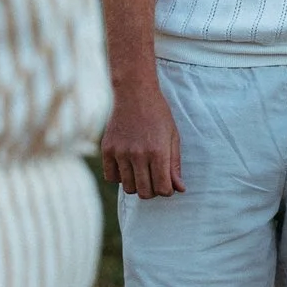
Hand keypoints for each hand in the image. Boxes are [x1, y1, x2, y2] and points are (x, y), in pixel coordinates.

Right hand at [101, 78, 183, 197]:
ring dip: (137, 184)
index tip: (167, 184)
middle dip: (153, 190)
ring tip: (142, 171)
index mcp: (158, 152)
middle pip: (145, 192)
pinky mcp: (107, 150)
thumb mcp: (172, 137)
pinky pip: (111, 177)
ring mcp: (121, 153)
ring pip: (128, 187)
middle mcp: (138, 155)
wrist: (134, 93)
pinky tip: (127, 166)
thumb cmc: (158, 114)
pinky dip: (120, 177)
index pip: (163, 189)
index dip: (167, 191)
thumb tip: (179, 189)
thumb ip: (174, 165)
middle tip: (155, 179)